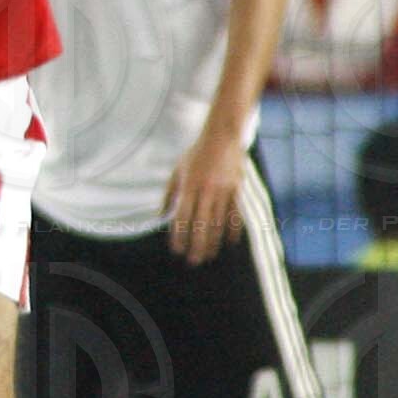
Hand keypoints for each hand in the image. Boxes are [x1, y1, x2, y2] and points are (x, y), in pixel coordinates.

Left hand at [163, 129, 247, 265]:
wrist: (222, 136)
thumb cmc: (196, 154)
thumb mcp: (177, 170)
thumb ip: (169, 194)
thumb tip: (161, 216)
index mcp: (188, 185)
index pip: (182, 216)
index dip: (179, 235)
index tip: (176, 250)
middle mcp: (206, 190)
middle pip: (201, 224)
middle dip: (197, 245)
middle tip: (193, 261)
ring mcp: (223, 191)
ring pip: (218, 223)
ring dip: (214, 242)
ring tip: (209, 256)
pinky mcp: (237, 190)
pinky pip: (235, 214)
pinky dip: (233, 231)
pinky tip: (230, 243)